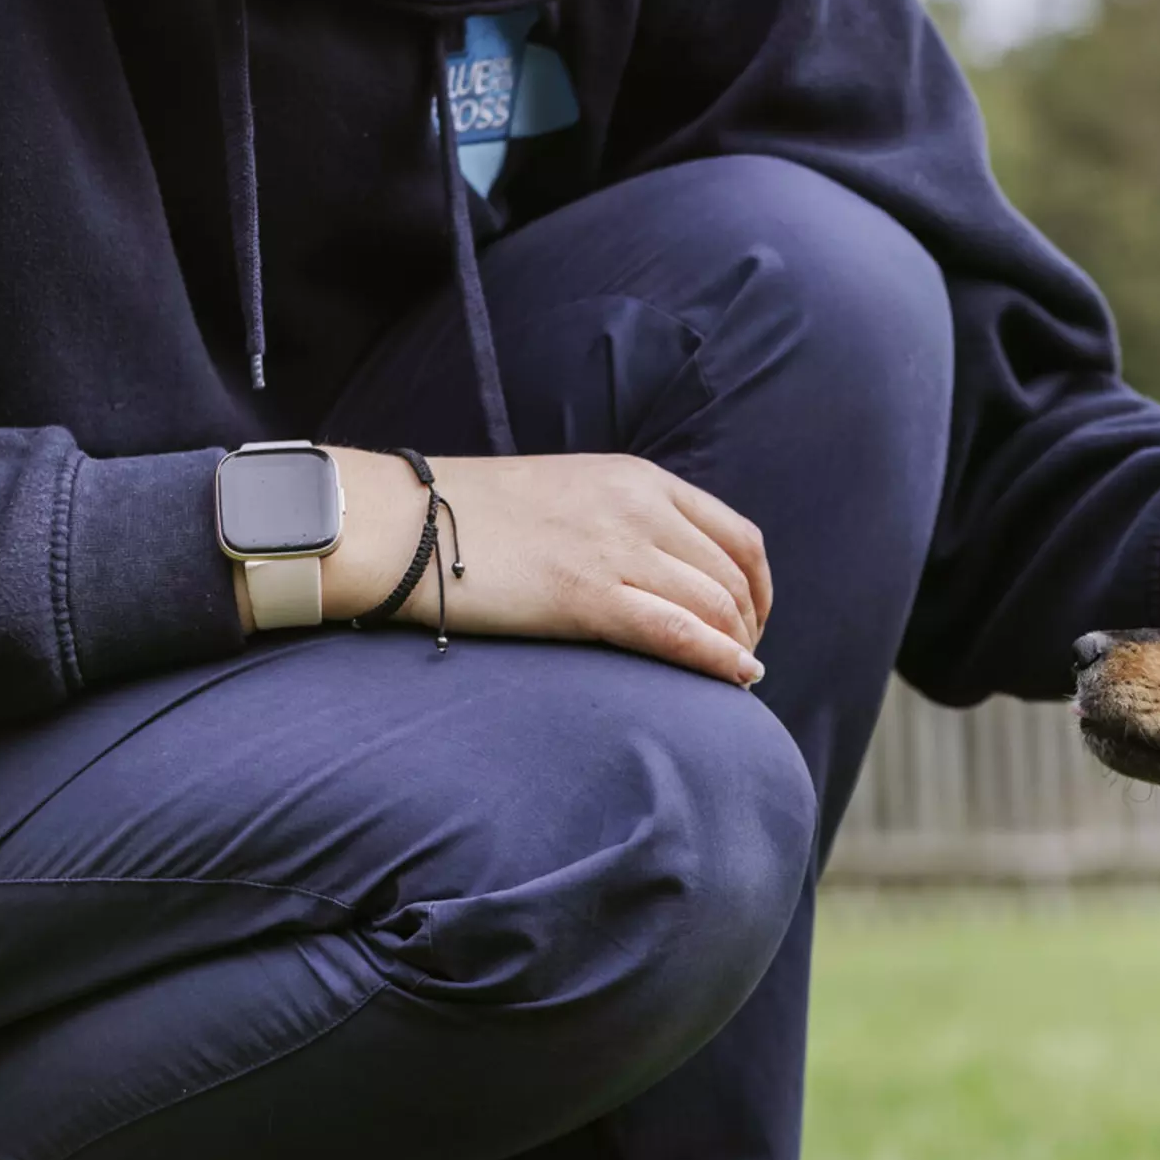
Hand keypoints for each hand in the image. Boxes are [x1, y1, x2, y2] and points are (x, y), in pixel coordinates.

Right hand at [306, 451, 772, 685]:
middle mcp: (639, 507)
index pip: (737, 535)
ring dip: (738, 649)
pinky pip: (681, 633)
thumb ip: (623, 520)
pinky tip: (738, 682)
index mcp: (638, 478)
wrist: (403, 522)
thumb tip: (662, 572)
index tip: (748, 623)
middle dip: (750, 626)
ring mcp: (616, 549)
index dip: (757, 588)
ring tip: (732, 681)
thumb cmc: (473, 518)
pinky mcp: (588, 596)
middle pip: (734, 576)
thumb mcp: (569, 494)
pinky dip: (720, 661)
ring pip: (716, 606)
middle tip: (740, 664)